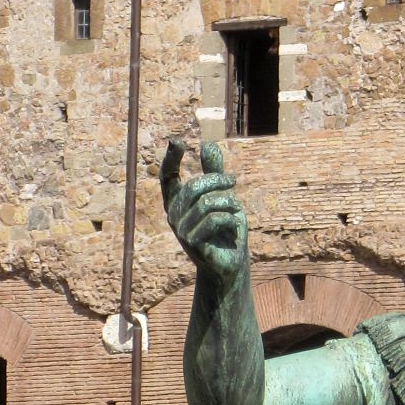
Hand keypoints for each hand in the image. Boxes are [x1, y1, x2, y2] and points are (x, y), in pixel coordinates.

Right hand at [160, 140, 245, 286]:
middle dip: (217, 180)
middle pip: (194, 187)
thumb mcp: (222, 197)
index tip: (177, 140)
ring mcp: (180, 230)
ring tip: (237, 209)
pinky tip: (236, 224)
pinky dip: (230, 218)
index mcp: (177, 202)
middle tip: (234, 181)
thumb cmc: (225, 230)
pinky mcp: (191, 243)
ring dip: (228, 201)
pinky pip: (213, 220)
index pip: (166, 177)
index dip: (170, 159)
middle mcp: (173, 215)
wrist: (230, 264)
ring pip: (206, 203)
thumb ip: (213, 173)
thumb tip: (207, 143)